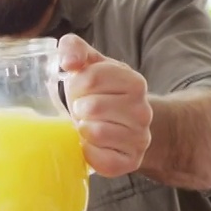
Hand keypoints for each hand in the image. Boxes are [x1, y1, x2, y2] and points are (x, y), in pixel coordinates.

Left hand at [58, 33, 152, 176]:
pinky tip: (92, 145)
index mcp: (135, 82)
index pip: (91, 77)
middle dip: (79, 109)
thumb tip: (67, 62)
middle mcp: (143, 110)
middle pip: (91, 107)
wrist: (126, 125)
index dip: (77, 85)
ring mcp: (140, 138)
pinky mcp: (131, 162)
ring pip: (96, 133)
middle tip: (84, 111)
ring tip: (89, 126)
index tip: (81, 90)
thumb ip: (75, 49)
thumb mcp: (91, 65)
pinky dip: (89, 153)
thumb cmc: (101, 93)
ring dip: (83, 130)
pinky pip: (101, 160)